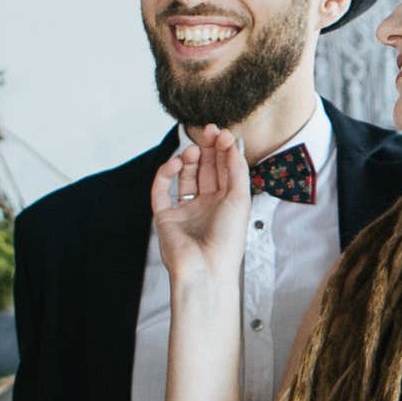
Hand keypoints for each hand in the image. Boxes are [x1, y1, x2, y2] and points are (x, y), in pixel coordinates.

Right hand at [150, 125, 250, 281]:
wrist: (206, 269)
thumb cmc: (228, 239)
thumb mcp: (240, 198)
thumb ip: (236, 168)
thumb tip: (230, 141)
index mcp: (227, 203)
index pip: (224, 169)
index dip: (222, 150)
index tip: (221, 132)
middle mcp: (207, 206)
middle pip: (206, 169)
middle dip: (206, 149)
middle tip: (206, 131)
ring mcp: (185, 211)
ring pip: (185, 177)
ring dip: (188, 160)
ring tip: (192, 151)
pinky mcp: (165, 217)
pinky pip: (161, 190)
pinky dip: (166, 174)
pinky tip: (176, 164)